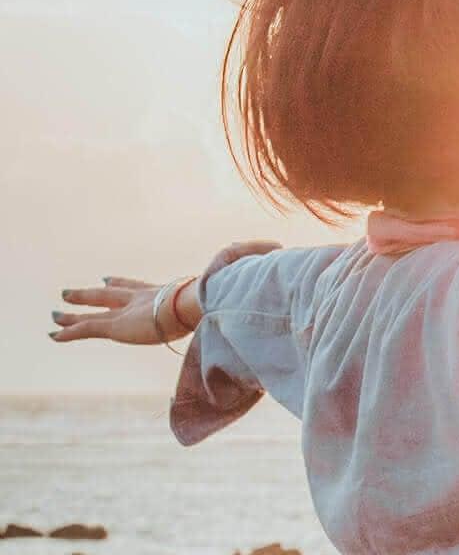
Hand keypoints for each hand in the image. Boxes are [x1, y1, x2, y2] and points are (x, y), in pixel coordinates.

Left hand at [50, 241, 281, 344]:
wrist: (211, 298)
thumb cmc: (230, 291)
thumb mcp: (244, 278)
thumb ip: (255, 265)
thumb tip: (280, 249)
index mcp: (169, 292)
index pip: (144, 288)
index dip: (126, 283)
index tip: (110, 279)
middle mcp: (147, 298)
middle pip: (116, 293)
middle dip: (97, 292)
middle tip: (77, 290)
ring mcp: (132, 311)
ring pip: (96, 310)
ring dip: (74, 311)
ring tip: (53, 315)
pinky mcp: (121, 324)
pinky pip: (89, 329)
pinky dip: (71, 331)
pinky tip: (53, 335)